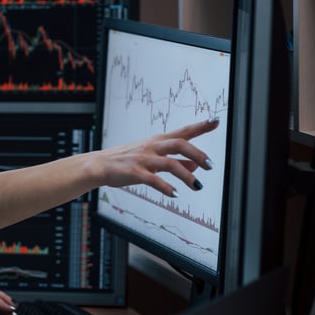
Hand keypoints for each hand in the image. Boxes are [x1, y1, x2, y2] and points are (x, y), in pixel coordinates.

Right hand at [98, 118, 218, 196]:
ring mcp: (143, 159)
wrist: (100, 165)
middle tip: (211, 165)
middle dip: (198, 153)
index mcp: (157, 141)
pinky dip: (166, 187)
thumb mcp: (152, 157)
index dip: (199, 126)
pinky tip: (174, 194)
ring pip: (169, 163)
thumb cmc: (127, 160)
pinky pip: (153, 179)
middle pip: (179, 144)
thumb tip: (196, 165)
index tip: (215, 121)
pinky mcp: (134, 172)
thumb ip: (175, 161)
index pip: (182, 131)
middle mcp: (152, 147)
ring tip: (197, 186)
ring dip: (186, 175)